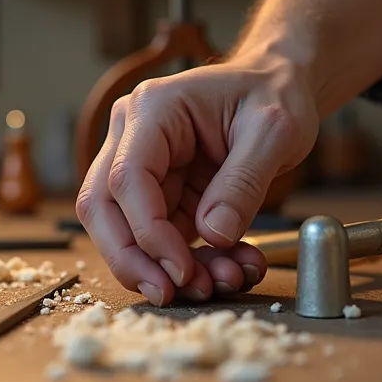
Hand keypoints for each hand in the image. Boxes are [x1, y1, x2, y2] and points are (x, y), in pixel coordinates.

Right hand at [75, 56, 318, 305]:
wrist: (279, 86)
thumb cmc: (274, 94)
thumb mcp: (274, 132)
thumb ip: (243, 183)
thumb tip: (214, 234)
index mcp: (152, 110)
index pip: (126, 179)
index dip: (147, 233)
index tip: (181, 270)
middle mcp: (132, 136)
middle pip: (101, 207)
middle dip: (132, 260)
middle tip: (170, 295)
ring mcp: (141, 165)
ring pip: (124, 230)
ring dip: (165, 267)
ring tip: (220, 281)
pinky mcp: (159, 192)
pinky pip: (160, 237)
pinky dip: (190, 261)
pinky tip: (228, 267)